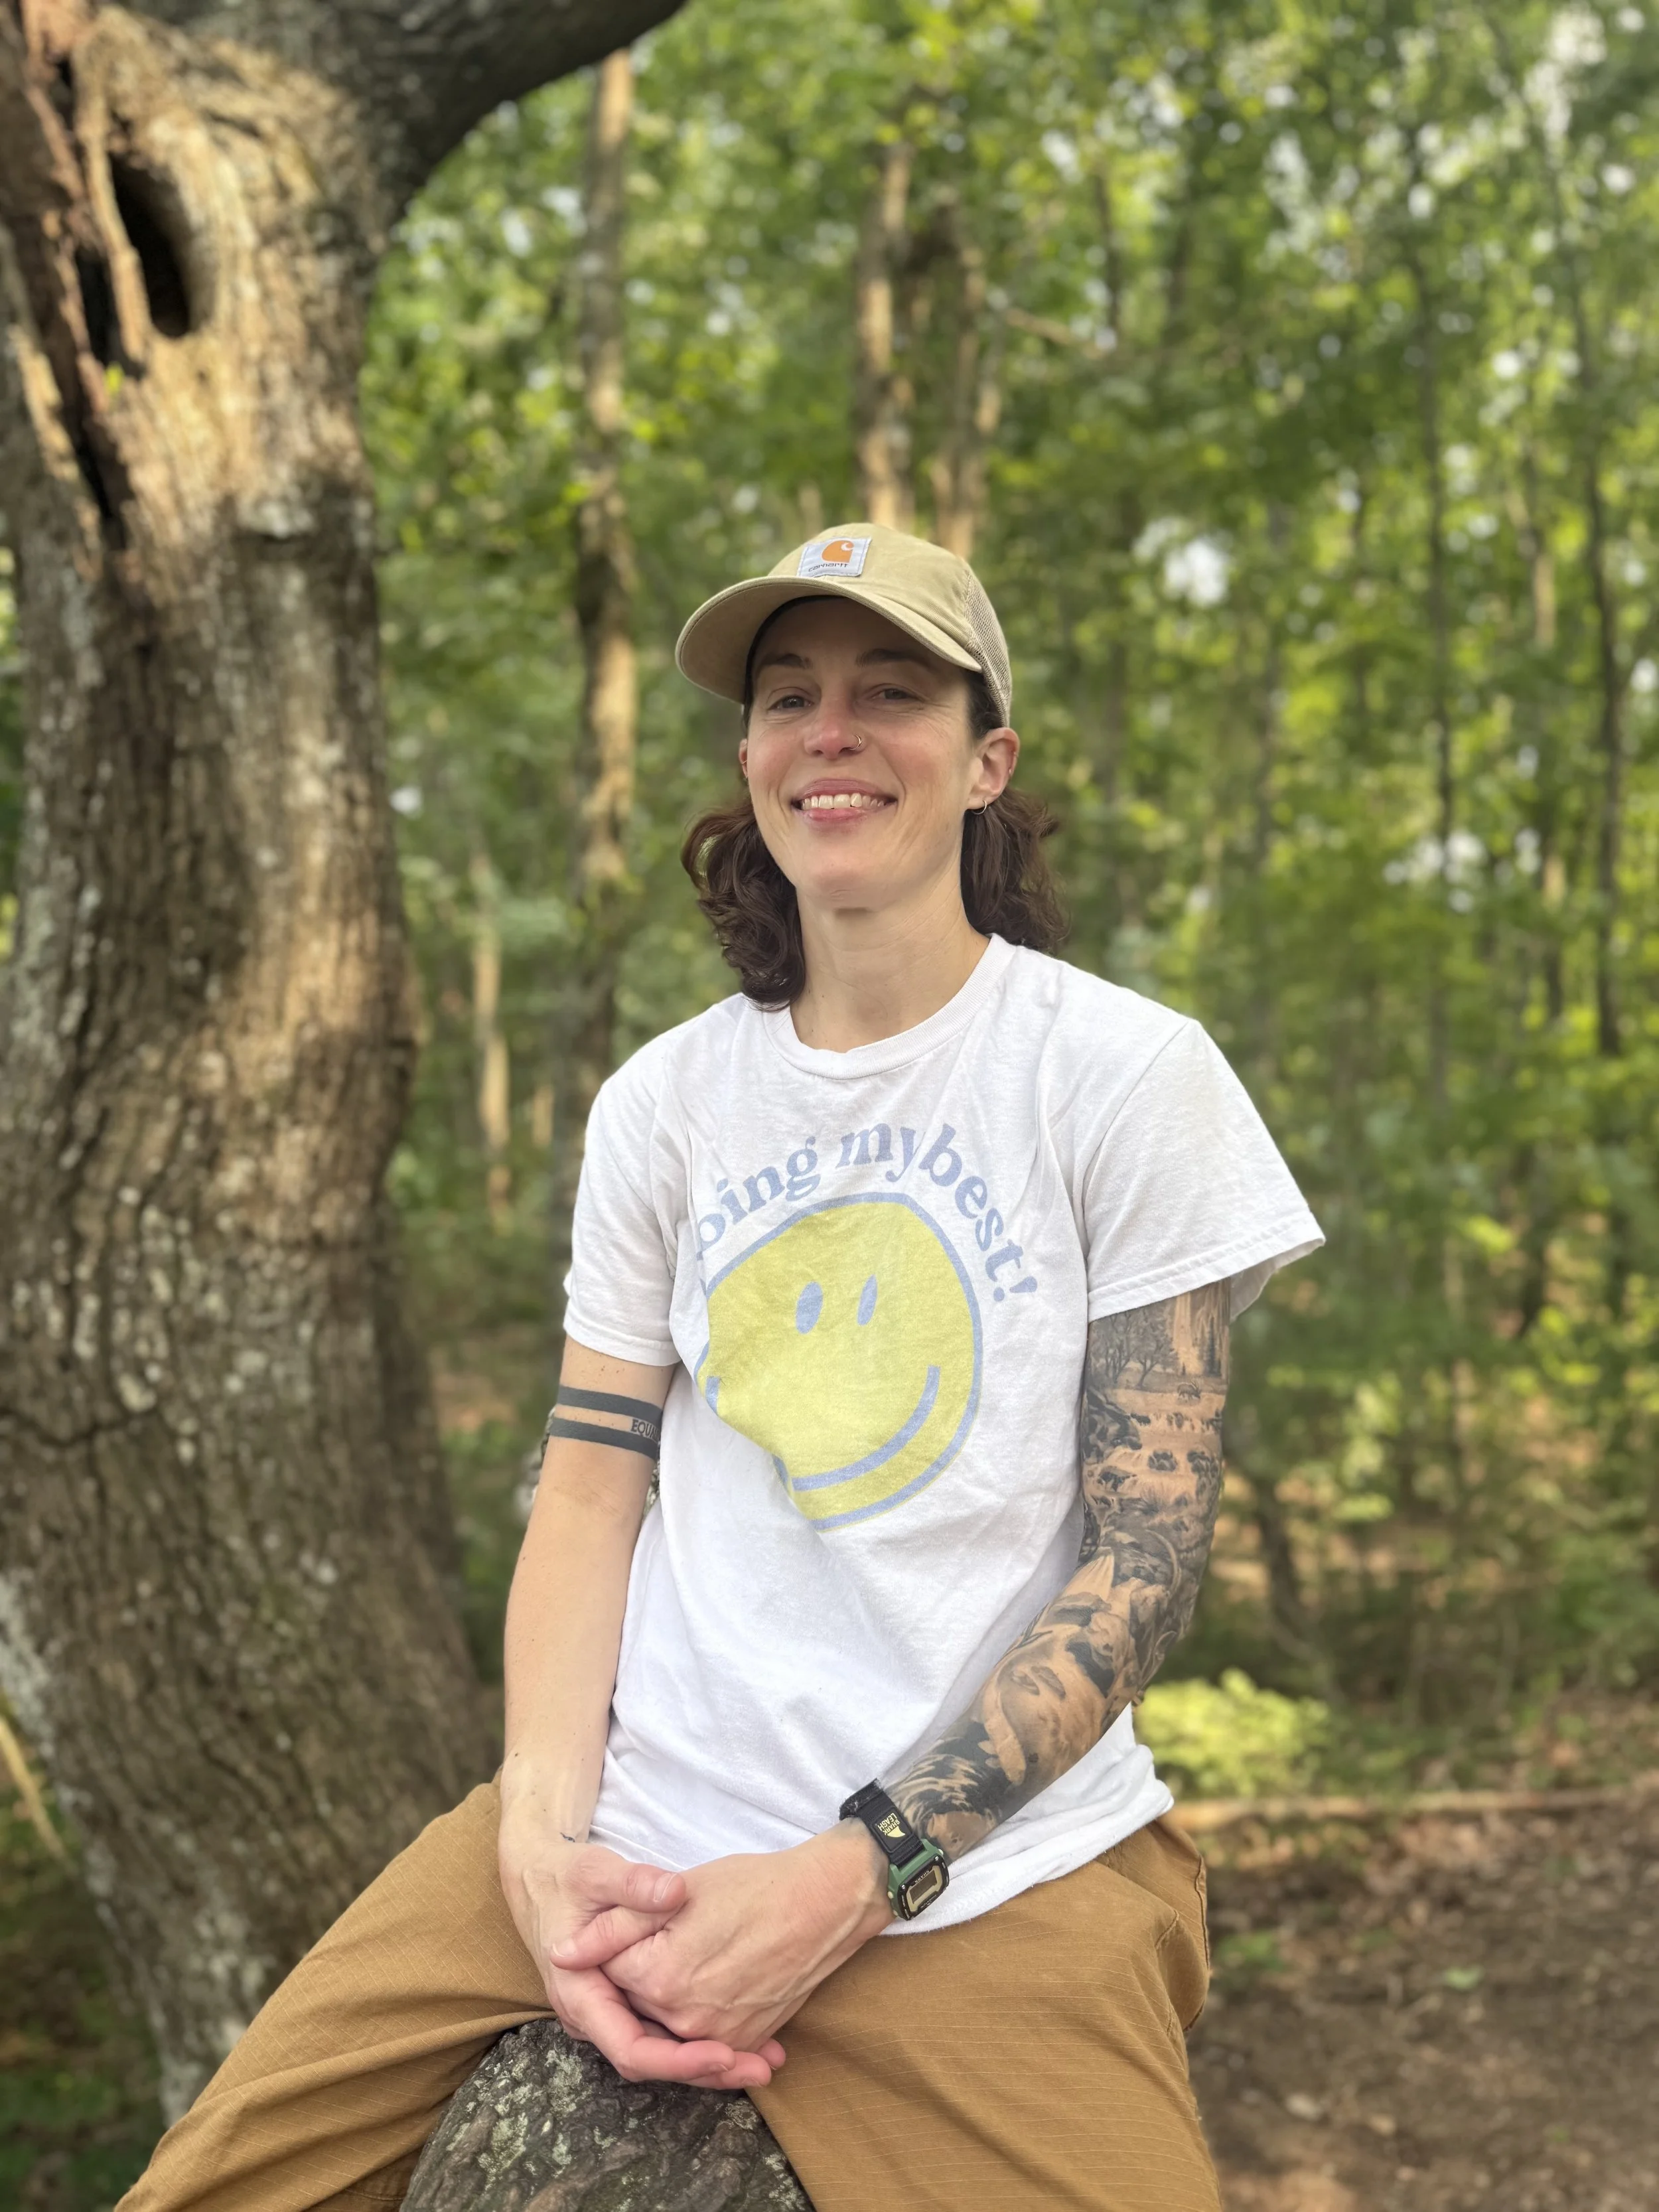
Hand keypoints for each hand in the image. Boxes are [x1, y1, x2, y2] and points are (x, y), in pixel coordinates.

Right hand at [498, 1795, 782, 2089]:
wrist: (541, 1881)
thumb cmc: (567, 1877)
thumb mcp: (596, 1873)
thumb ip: (634, 1885)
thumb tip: (675, 1892)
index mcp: (580, 1996)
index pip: (629, 2049)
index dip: (678, 2059)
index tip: (724, 2054)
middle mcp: (593, 2018)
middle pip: (651, 2062)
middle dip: (705, 2069)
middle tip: (761, 2066)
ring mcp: (610, 2015)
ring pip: (660, 2053)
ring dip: (708, 2061)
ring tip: (766, 2059)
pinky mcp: (626, 2005)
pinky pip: (662, 2033)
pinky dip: (699, 2039)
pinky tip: (745, 2037)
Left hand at [559, 1821, 893, 2057]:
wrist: (824, 1901)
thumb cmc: (752, 1886)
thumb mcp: (678, 1891)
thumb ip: (614, 1927)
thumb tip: (561, 1954)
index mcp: (660, 1980)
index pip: (612, 1973)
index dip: (616, 1946)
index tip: (636, 1920)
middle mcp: (686, 2021)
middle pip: (639, 2006)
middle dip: (639, 1978)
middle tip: (668, 1936)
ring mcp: (720, 2036)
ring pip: (672, 2027)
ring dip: (668, 2003)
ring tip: (688, 1962)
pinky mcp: (748, 2039)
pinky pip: (709, 2040)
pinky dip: (701, 2022)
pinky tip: (710, 1984)